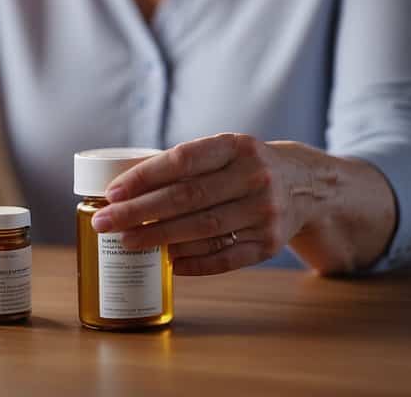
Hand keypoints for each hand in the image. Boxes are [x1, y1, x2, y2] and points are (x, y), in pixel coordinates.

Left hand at [90, 133, 321, 274]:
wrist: (306, 186)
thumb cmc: (245, 167)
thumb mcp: (224, 151)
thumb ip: (185, 164)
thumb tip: (124, 187)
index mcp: (236, 146)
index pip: (182, 160)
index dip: (144, 177)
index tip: (111, 192)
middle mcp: (254, 177)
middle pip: (187, 198)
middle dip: (139, 212)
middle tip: (104, 222)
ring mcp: (265, 212)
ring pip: (202, 229)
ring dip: (159, 238)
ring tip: (127, 242)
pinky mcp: (270, 244)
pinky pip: (226, 257)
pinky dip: (194, 263)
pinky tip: (168, 264)